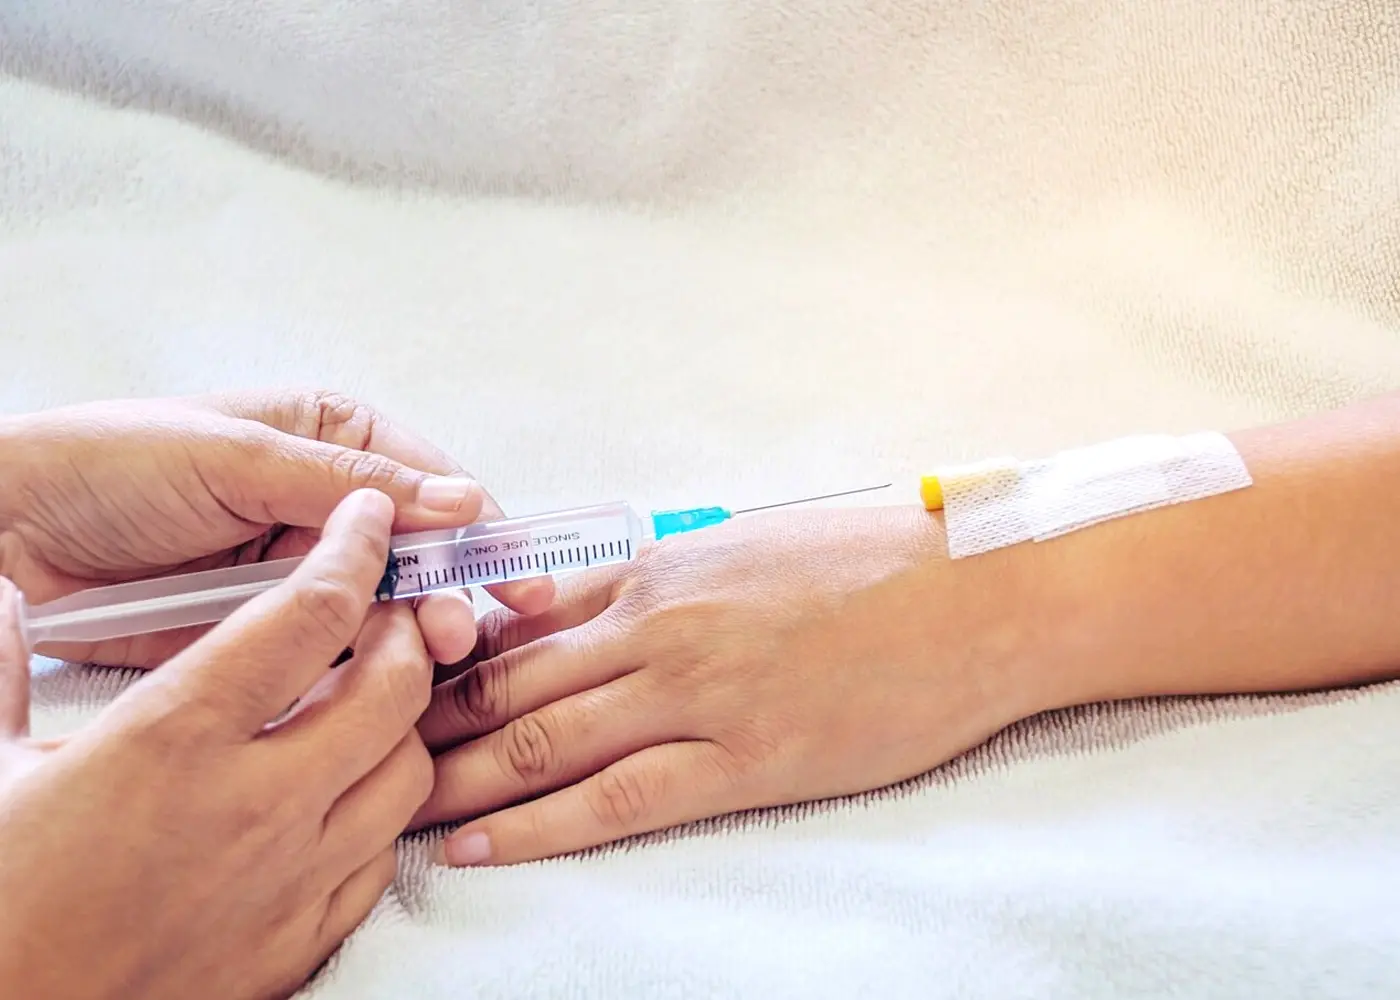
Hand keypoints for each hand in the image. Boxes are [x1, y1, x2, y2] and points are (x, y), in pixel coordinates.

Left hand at [0, 389, 552, 666]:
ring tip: (432, 656)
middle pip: (422, 551)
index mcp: (331, 437)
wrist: (10, 529)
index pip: (432, 483)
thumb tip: (462, 500)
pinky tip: (392, 685)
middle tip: (462, 631)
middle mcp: (328, 503)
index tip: (514, 574)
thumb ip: (349, 484)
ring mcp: (300, 567)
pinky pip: (337, 647)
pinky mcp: (270, 626)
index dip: (480, 529)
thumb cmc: (111, 465)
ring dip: (416, 631)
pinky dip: (367, 667)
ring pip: (388, 604)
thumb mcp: (236, 457)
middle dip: (451, 589)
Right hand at [0, 491, 435, 999]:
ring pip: (409, 772)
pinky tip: (343, 792)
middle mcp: (255, 804)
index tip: (368, 518)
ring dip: (403, 722)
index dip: (354, 550)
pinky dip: (381, 810)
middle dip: (406, 632)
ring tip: (367, 698)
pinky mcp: (297, 943)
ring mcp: (289, 881)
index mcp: (174, 739)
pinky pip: (382, 858)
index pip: (308, 614)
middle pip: (394, 688)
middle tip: (384, 610)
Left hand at [412, 505, 1041, 865]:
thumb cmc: (871, 563)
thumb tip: (583, 601)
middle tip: (351, 752)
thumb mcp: (748, 547)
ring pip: (539, 740)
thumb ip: (657, 577)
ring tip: (383, 808)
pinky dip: (537, 825)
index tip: (386, 684)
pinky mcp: (746, 758)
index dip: (440, 657)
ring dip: (453, 778)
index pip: (518, 619)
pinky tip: (479, 848)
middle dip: (420, 721)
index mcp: (659, 570)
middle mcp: (658, 628)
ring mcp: (697, 694)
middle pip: (506, 681)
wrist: (978, 593)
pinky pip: (617, 798)